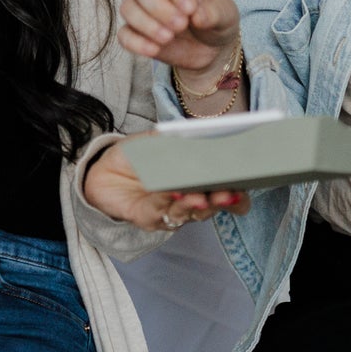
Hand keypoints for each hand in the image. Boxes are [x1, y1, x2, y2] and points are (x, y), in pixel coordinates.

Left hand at [82, 139, 246, 232]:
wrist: (106, 170)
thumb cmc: (140, 155)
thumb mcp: (160, 140)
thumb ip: (179, 137)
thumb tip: (197, 133)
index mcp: (202, 184)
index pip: (230, 197)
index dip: (239, 197)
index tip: (244, 185)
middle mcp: (191, 203)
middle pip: (212, 207)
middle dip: (220, 200)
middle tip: (226, 192)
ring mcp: (171, 213)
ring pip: (188, 213)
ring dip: (194, 204)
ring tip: (197, 194)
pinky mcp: (148, 218)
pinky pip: (160, 211)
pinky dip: (167, 200)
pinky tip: (171, 191)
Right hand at [118, 0, 241, 79]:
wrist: (210, 48)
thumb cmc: (216, 21)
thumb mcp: (225, 15)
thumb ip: (214, 13)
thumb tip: (198, 16)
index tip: (190, 9)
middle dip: (159, 7)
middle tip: (181, 25)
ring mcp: (143, 9)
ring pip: (128, 8)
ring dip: (146, 24)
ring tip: (169, 38)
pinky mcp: (136, 32)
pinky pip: (124, 34)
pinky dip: (136, 42)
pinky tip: (154, 50)